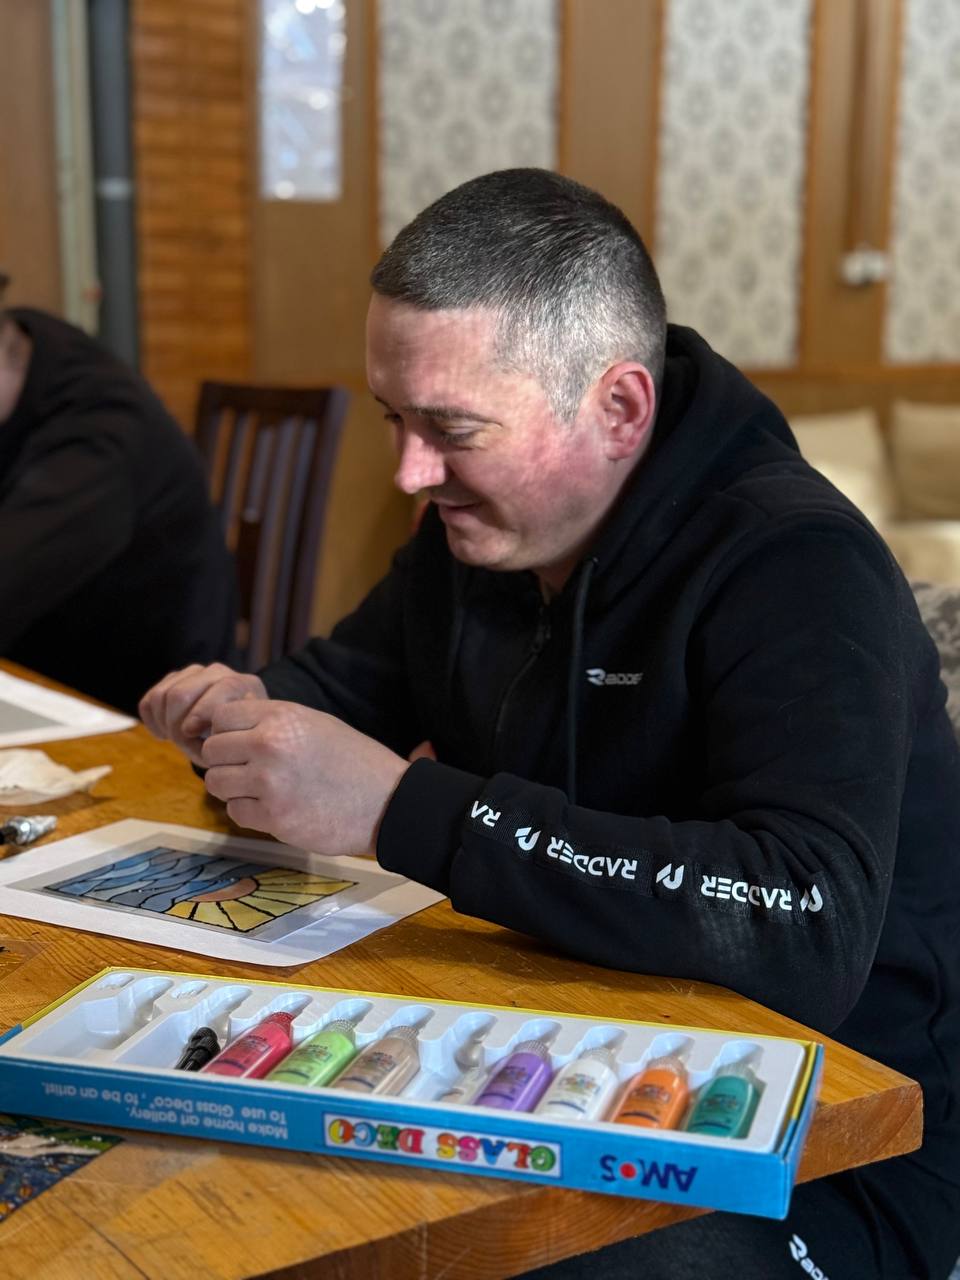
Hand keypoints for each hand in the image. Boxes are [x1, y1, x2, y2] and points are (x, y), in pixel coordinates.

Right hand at [138, 663, 265, 764]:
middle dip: (176, 725)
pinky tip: (166, 734)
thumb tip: (190, 730)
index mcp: (241, 684)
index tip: (193, 733)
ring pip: (160, 696)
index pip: (219, 687)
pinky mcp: (171, 681)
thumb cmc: (235, 739)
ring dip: (163, 723)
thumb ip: (222, 738)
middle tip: (183, 743)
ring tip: (176, 738)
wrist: (230, 731)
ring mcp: (193, 674)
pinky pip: (149, 701)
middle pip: (179, 694)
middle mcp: (217, 672)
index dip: (201, 712)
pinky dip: (152, 721)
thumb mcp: (237, 743)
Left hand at [200, 699, 408, 855]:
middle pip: (212, 750)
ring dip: (233, 788)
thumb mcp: (313, 722)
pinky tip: (275, 808)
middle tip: (251, 770)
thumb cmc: (352, 759)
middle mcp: (270, 745)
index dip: (227, 731)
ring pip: (216, 783)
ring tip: (262, 789)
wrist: (387, 801)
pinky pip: (235, 812)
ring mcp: (270, 783)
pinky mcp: (274, 818)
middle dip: (226, 761)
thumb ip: (270, 721)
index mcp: (281, 716)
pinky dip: (249, 812)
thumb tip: (225, 724)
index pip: (221, 717)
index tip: (242, 743)